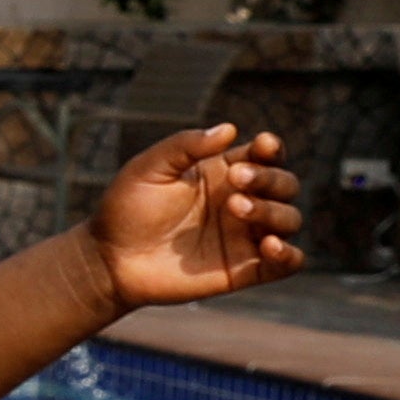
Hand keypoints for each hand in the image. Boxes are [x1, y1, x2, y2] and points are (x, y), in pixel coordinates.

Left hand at [80, 122, 306, 311]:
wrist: (110, 259)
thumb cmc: (127, 208)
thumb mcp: (149, 168)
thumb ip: (186, 145)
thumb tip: (229, 129)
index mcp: (224, 174)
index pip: (267, 156)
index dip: (272, 149)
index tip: (262, 145)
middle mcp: (242, 202)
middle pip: (285, 185)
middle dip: (269, 178)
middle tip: (234, 179)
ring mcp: (245, 237)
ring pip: (290, 220)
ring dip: (273, 211)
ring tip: (236, 207)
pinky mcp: (245, 270)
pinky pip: (288, 263)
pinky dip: (290, 255)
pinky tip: (270, 245)